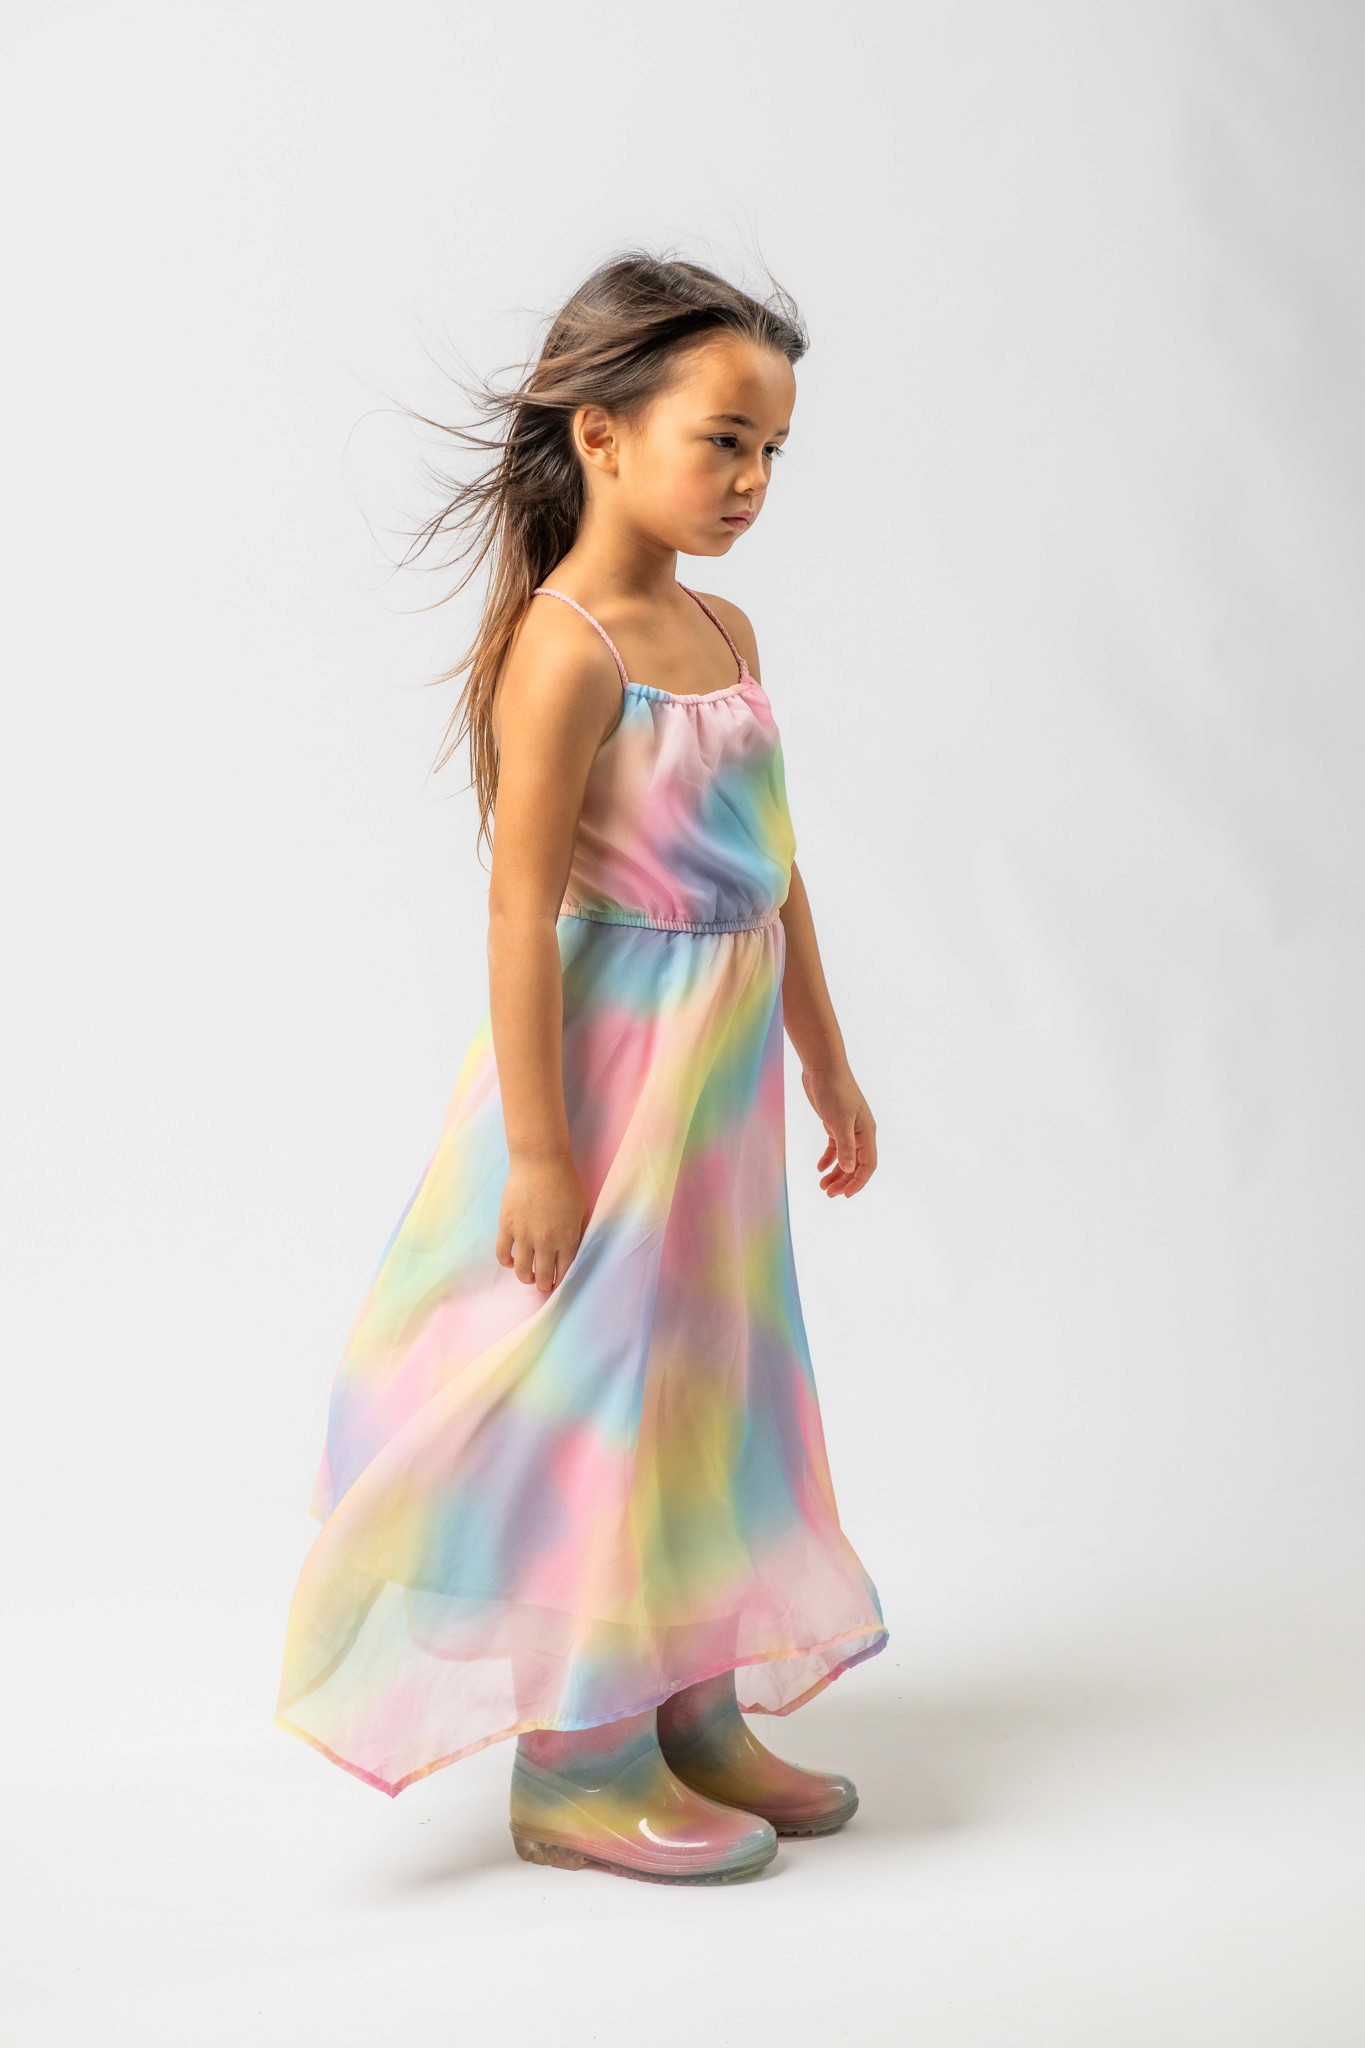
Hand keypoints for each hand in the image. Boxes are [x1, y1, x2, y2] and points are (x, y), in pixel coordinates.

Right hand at [495, 1150, 590, 1292]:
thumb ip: (578, 1232)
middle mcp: (546, 1241)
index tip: (559, 1284)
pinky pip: (503, 1253)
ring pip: (522, 1270)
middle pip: (544, 1275)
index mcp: (567, 1238)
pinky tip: (511, 1262)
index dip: (561, 1280)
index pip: (564, 1270)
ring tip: (529, 1277)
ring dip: (526, 1278)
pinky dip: (506, 1262)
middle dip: (545, 1285)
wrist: (541, 1162)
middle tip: (544, 1286)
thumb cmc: (565, 1182)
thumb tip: (574, 1250)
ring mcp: (524, 1235)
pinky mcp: (507, 1226)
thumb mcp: (582, 1209)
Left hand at [801, 1065, 877, 1197]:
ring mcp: (848, 1128)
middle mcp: (860, 1132)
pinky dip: (829, 1158)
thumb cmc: (834, 1091)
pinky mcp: (835, 1123)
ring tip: (822, 1185)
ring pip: (845, 1157)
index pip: (868, 1165)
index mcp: (867, 1132)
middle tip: (828, 1194)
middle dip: (844, 1181)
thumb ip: (845, 1146)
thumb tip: (850, 1169)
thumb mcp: (839, 1121)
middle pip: (856, 1164)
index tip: (845, 1195)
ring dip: (836, 1172)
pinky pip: (835, 1146)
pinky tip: (820, 1167)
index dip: (858, 1182)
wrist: (823, 1067)